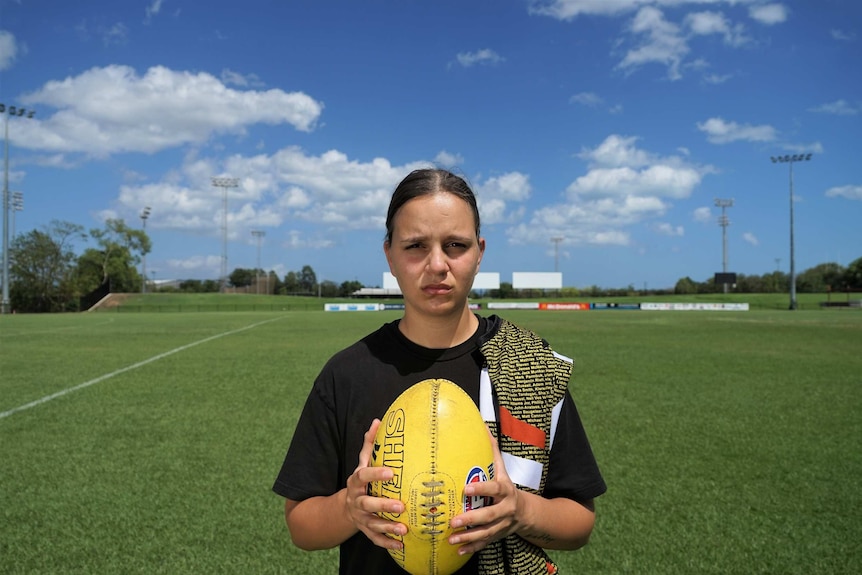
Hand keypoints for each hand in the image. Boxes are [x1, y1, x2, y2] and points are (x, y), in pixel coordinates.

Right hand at [344, 418, 407, 550]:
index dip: (376, 474)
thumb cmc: (361, 481)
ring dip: (387, 527)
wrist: (344, 508)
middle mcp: (356, 501)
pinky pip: (375, 539)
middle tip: (401, 505)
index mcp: (356, 482)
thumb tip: (378, 421)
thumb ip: (369, 445)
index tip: (391, 472)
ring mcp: (360, 518)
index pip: (363, 476)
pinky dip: (387, 543)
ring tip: (404, 529)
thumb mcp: (362, 463)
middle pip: (367, 504)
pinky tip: (401, 545)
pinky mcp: (365, 530)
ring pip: (372, 524)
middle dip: (383, 505)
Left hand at [447, 429, 521, 554]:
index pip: (494, 489)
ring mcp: (502, 525)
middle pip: (489, 515)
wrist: (526, 513)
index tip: (466, 488)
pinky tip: (458, 550)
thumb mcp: (503, 470)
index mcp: (505, 491)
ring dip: (468, 537)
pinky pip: (484, 543)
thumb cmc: (507, 488)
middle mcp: (505, 509)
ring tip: (452, 537)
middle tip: (454, 519)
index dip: (481, 488)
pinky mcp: (497, 536)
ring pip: (486, 533)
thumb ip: (492, 451)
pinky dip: (471, 548)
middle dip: (471, 518)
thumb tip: (483, 427)